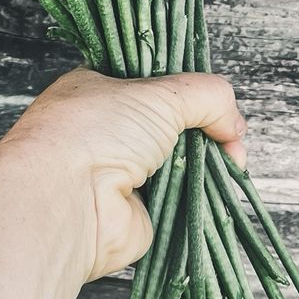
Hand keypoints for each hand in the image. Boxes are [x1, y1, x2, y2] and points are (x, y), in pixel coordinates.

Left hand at [0, 68, 247, 281]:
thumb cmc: (92, 133)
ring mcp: (122, 175)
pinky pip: (182, 201)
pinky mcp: (139, 214)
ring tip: (229, 159)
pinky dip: (201, 197)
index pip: (153, 84)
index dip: (189, 91)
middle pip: (172, 126)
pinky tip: (218, 188)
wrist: (65, 203)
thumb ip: (205, 96)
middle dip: (205, 129)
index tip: (217, 100)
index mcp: (99, 90)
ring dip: (207, 163)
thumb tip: (234, 122)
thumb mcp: (159, 94)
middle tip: (230, 134)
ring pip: (181, 163)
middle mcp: (107, 132)